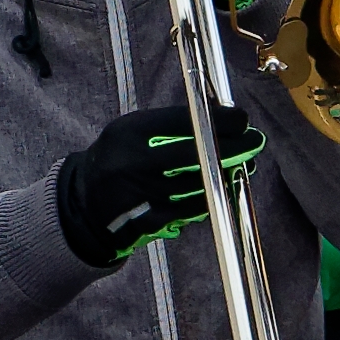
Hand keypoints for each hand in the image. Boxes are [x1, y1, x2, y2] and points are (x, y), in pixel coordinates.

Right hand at [56, 99, 261, 268]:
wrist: (84, 206)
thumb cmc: (118, 160)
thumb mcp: (132, 132)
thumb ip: (170, 125)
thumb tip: (221, 116)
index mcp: (128, 134)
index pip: (183, 122)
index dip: (219, 120)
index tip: (242, 119)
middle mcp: (133, 164)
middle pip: (197, 154)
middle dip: (233, 147)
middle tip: (255, 140)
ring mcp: (143, 196)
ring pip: (200, 184)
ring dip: (228, 173)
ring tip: (244, 163)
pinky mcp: (151, 222)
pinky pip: (194, 208)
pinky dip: (213, 196)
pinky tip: (223, 187)